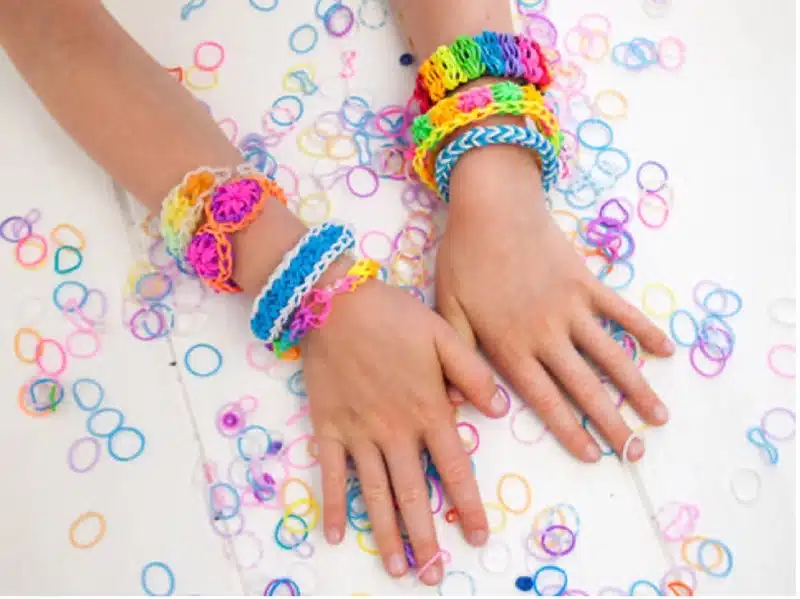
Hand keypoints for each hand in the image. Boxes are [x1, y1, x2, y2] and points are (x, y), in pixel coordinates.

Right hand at [300, 259, 505, 584]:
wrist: (334, 301)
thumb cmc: (393, 315)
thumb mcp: (443, 333)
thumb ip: (472, 372)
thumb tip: (500, 409)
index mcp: (428, 409)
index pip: (453, 469)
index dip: (467, 505)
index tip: (478, 537)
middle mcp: (394, 431)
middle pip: (412, 493)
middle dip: (426, 537)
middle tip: (433, 575)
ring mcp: (358, 432)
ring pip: (374, 492)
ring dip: (386, 533)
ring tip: (397, 567)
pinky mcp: (327, 427)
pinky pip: (328, 473)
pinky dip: (331, 504)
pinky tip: (334, 534)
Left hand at [435, 144, 674, 462]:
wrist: (493, 206)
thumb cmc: (464, 258)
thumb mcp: (447, 310)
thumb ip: (459, 358)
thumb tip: (462, 403)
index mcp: (512, 345)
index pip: (546, 399)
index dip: (571, 429)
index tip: (594, 455)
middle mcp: (547, 333)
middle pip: (585, 387)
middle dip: (612, 423)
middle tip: (635, 453)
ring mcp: (572, 307)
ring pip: (610, 355)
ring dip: (637, 388)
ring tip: (659, 417)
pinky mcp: (587, 282)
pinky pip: (620, 311)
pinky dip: (644, 330)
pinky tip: (665, 351)